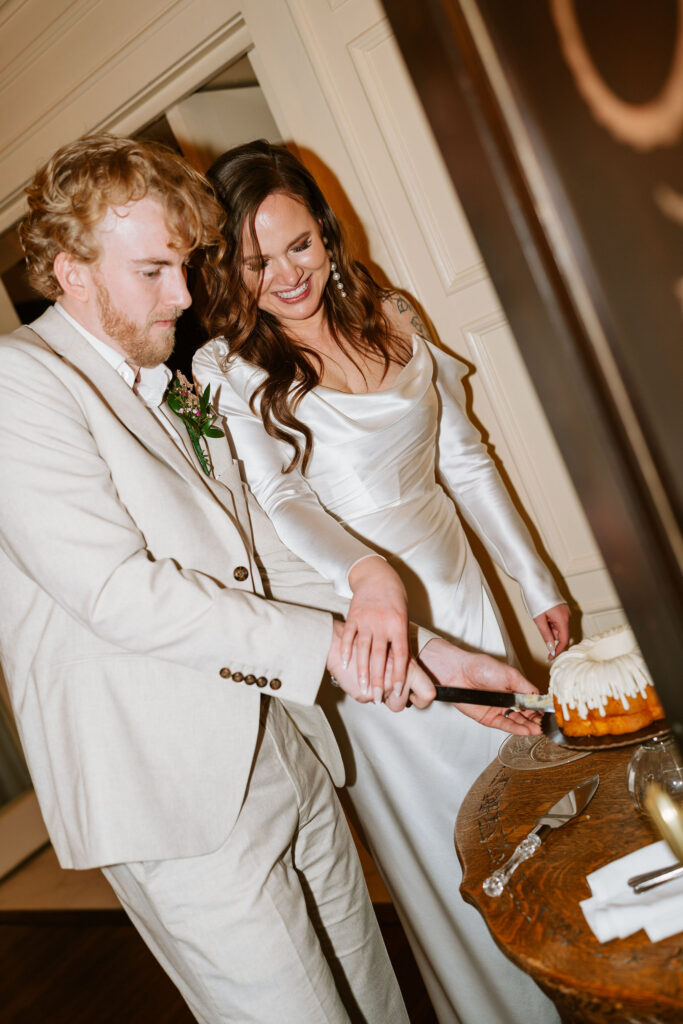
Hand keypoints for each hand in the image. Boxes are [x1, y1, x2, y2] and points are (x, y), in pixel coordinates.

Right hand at [343, 555, 409, 703]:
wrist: (376, 575)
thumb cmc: (394, 597)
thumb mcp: (403, 616)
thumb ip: (400, 638)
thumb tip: (401, 664)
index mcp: (399, 624)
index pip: (400, 655)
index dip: (399, 674)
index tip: (396, 690)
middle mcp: (382, 623)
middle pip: (380, 657)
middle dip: (379, 680)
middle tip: (378, 697)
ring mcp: (366, 620)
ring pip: (363, 650)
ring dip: (362, 671)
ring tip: (363, 688)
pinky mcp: (353, 616)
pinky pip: (349, 637)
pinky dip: (347, 651)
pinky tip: (346, 666)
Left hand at [418, 637, 542, 734]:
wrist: (457, 672)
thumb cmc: (480, 667)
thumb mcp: (509, 674)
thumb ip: (525, 686)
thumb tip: (540, 696)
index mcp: (514, 687)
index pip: (532, 700)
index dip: (541, 707)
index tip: (550, 714)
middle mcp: (507, 700)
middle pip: (526, 713)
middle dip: (536, 719)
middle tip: (545, 725)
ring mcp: (498, 709)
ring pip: (517, 721)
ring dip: (528, 726)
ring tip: (538, 730)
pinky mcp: (488, 718)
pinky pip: (505, 725)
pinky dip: (516, 729)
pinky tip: (526, 730)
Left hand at [533, 603, 569, 658]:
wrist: (535, 581)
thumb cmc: (535, 598)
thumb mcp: (538, 619)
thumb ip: (546, 635)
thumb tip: (551, 648)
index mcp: (563, 619)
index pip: (564, 640)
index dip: (557, 650)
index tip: (550, 657)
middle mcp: (567, 615)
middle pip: (561, 634)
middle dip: (551, 634)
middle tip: (540, 624)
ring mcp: (565, 611)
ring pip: (559, 627)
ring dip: (550, 627)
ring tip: (540, 616)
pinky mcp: (562, 609)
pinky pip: (558, 621)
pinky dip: (550, 622)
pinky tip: (543, 614)